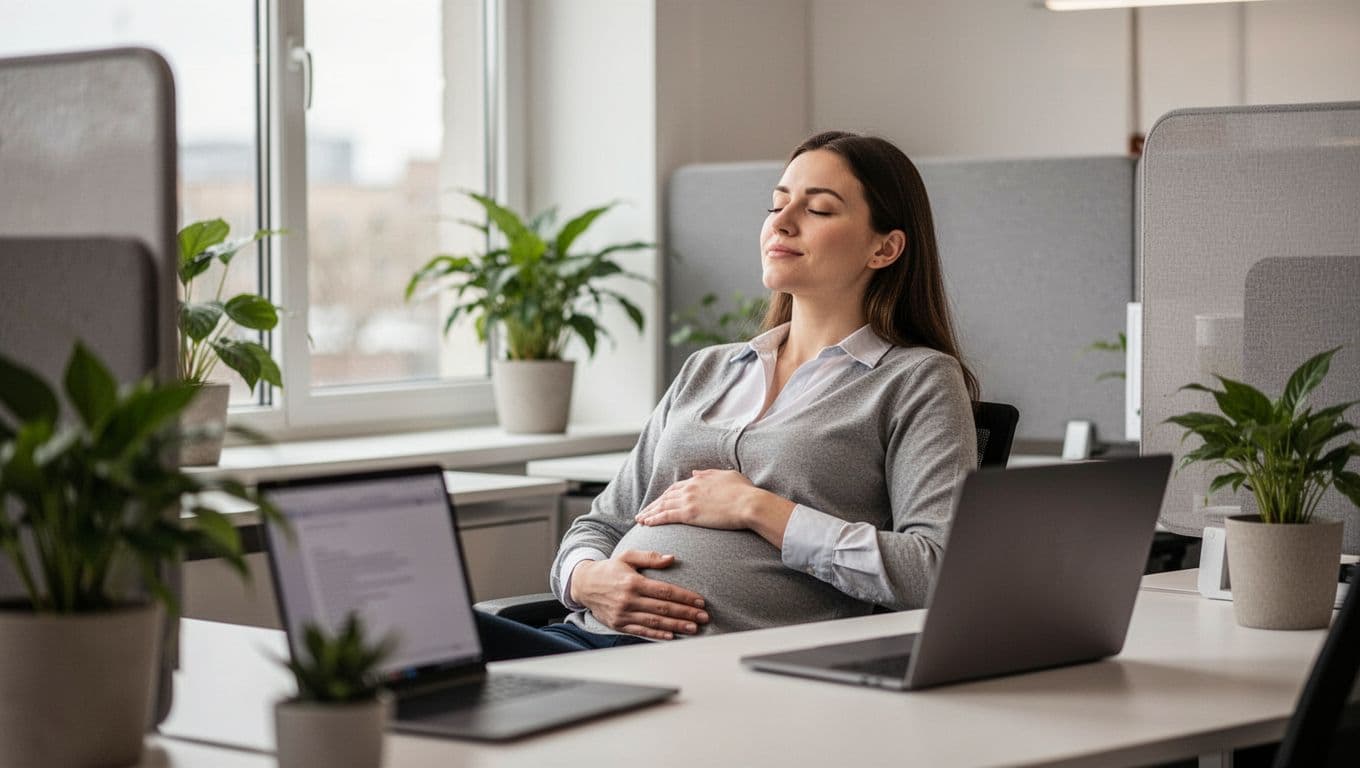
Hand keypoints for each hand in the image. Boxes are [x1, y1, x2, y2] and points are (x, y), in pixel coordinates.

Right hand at [569, 550, 708, 639]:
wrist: (584, 584)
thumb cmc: (609, 569)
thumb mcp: (627, 556)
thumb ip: (650, 557)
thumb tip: (672, 558)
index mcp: (633, 582)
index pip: (665, 591)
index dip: (684, 596)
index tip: (700, 601)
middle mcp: (628, 599)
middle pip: (663, 608)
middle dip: (686, 613)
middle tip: (704, 617)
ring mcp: (623, 614)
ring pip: (655, 622)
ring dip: (676, 626)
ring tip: (693, 628)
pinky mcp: (618, 624)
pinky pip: (641, 631)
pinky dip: (657, 635)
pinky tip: (671, 636)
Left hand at [634, 469, 759, 529]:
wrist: (749, 503)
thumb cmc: (744, 492)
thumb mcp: (727, 475)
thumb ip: (709, 474)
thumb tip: (694, 473)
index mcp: (699, 479)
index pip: (676, 487)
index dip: (665, 495)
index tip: (658, 501)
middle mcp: (690, 488)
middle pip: (665, 496)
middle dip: (653, 504)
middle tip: (643, 512)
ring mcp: (688, 500)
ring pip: (662, 506)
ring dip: (649, 512)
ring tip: (640, 519)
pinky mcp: (689, 513)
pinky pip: (665, 516)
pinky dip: (654, 519)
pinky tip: (646, 523)